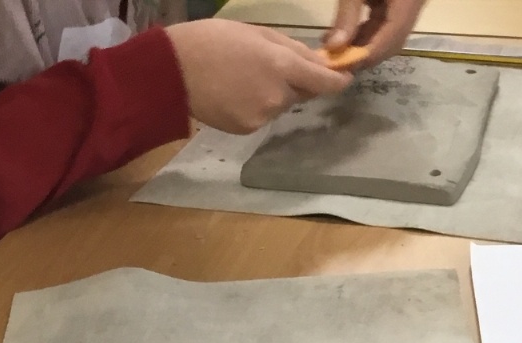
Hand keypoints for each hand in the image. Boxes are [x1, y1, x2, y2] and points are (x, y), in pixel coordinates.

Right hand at [166, 20, 350, 135]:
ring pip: (281, 105)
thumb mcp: (260, 33)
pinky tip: (236, 94)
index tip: (345, 78)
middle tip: (270, 67)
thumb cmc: (216, 41)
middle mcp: (277, 97)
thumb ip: (293, 50)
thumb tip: (319, 63)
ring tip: (246, 79)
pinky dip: (257, 107)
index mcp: (282, 66)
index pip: (324, 82)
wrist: (176, 71)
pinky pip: (263, 117)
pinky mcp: (247, 130)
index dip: (338, 81)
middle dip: (296, 82)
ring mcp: (261, 117)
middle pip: (301, 93)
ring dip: (274, 95)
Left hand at [325, 0, 425, 64]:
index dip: (367, 56)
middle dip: (365, 53)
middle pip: (393, 40)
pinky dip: (366, 30)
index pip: (392, 38)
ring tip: (335, 46)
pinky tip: (344, 33)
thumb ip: (347, 15)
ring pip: (389, 33)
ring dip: (363, 43)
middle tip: (336, 60)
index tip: (342, 67)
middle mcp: (416, 3)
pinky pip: (386, 20)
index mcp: (410, 0)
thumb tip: (334, 48)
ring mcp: (410, 1)